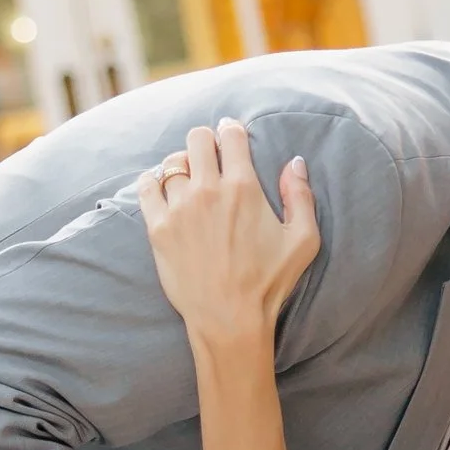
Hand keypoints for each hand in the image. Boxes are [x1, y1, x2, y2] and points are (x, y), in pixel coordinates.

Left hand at [137, 120, 319, 348]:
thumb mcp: (304, 240)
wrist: (229, 320)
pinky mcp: (157, 228)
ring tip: (188, 179)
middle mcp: (207, 191)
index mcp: (243, 187)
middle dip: (205, 141)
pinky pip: (146, 187)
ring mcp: (178, 209)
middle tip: (209, 155)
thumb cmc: (269, 283)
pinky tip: (161, 187)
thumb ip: (301, 196)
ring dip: (182, 165)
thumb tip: (295, 163)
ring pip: (171, 162)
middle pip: (196, 139)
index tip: (231, 135)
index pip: (231, 136)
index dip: (232, 130)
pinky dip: (152, 181)